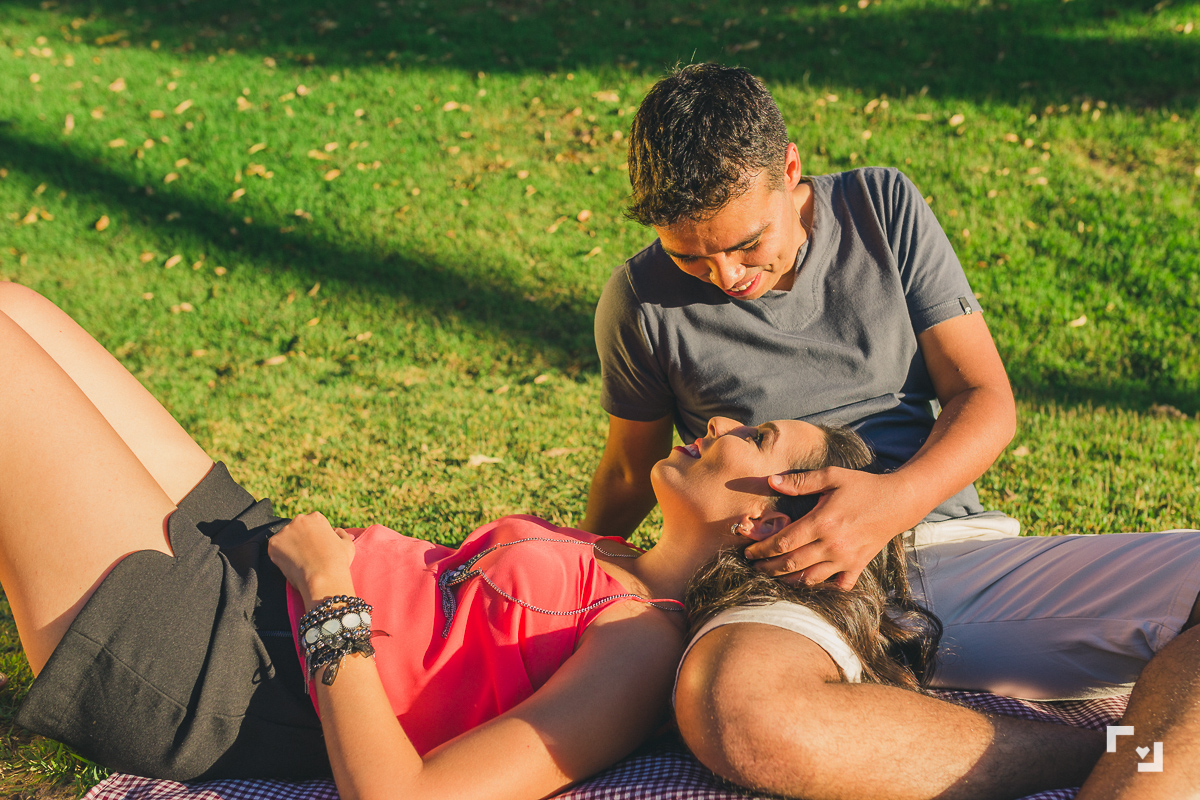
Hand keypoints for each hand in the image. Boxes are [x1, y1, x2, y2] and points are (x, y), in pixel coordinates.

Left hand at [267, 511, 355, 602]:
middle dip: (299, 540)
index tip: (316, 549)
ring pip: (285, 539)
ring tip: (299, 563)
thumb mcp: (348, 544)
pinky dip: (280, 557)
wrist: (323, 577)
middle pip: (296, 529)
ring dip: (289, 548)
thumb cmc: (338, 562)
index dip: (313, 538)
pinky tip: (291, 566)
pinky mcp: (274, 543)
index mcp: (316, 517)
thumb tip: (335, 531)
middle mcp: (299, 520)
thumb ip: (341, 533)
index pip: (311, 524)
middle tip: (306, 556)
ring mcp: (285, 531)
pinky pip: (275, 550)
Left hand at [742, 469, 919, 589]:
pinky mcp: (858, 566)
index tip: (749, 552)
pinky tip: (808, 583)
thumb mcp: (832, 476)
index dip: (762, 550)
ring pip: (809, 579)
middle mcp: (832, 545)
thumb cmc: (862, 486)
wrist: (898, 502)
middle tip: (753, 567)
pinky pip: (837, 585)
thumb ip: (800, 481)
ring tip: (773, 576)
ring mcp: (846, 559)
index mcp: (822, 522)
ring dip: (787, 580)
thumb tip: (771, 481)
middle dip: (768, 568)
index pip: (783, 542)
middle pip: (791, 564)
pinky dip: (822, 588)